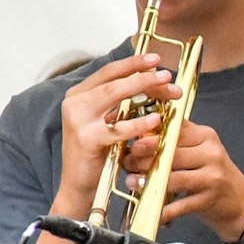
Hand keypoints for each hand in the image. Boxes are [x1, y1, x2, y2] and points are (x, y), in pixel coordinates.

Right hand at [52, 53, 178, 213]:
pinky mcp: (86, 139)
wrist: (80, 185)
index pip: (109, 72)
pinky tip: (157, 118)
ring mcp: (78, 121)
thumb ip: (124, 102)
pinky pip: (117, 128)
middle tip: (168, 75)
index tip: (156, 58)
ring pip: (114, 98)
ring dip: (144, 90)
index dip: (132, 63)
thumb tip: (155, 79)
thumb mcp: (110, 121)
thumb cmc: (101, 152)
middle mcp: (75, 103)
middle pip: (114, 82)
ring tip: (169, 89)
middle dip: (144, 76)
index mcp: (79, 95)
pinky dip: (139, 123)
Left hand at [122, 118, 243, 237]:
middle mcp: (211, 154)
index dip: (148, 137)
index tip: (131, 143)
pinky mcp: (209, 199)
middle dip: (142, 160)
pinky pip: (178, 205)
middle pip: (170, 154)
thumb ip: (174, 141)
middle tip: (128, 164)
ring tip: (133, 183)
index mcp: (206, 136)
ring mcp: (212, 177)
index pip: (173, 130)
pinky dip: (161, 209)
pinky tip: (148, 209)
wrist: (239, 201)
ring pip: (172, 178)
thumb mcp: (198, 150)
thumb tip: (138, 137)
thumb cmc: (211, 174)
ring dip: (147, 182)